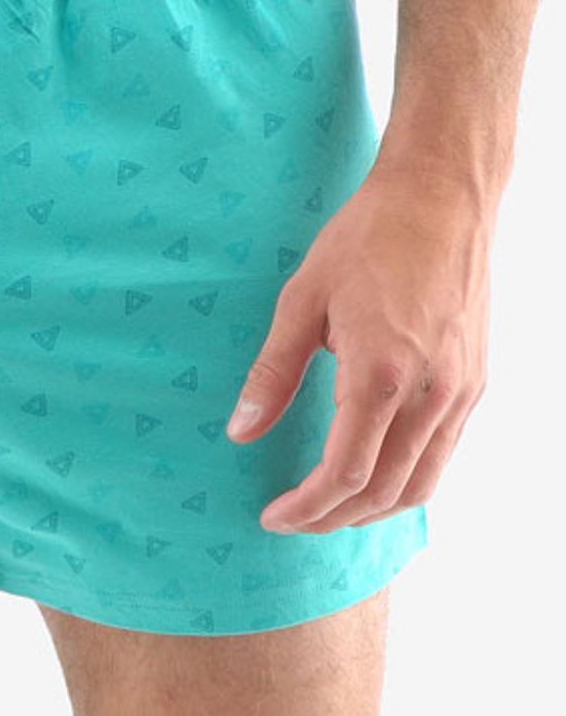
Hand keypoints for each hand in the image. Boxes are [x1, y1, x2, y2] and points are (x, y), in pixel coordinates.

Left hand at [225, 161, 491, 532]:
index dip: (308, 507)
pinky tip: (375, 472)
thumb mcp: (303, 298)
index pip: (346, 473)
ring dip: (372, 509)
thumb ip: (273, 372)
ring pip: (422, 484)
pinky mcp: (474, 381)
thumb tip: (240, 431)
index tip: (273, 516)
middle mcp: (430, 393)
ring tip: (328, 507)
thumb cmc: (367, 238)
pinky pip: (443, 454)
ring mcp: (460, 391)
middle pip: (384, 492)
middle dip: (333, 518)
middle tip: (292, 518)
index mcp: (382, 374)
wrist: (441, 198)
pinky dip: (407, 481)